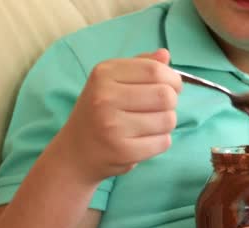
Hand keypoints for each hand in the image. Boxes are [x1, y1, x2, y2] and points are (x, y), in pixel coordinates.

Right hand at [55, 48, 181, 182]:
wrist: (76, 152)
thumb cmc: (99, 112)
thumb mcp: (112, 81)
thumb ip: (140, 65)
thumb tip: (164, 54)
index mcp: (104, 74)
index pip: (155, 70)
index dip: (173, 79)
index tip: (172, 87)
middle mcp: (105, 98)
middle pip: (165, 95)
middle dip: (171, 102)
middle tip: (160, 108)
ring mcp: (113, 126)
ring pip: (168, 120)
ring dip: (166, 123)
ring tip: (150, 124)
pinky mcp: (123, 151)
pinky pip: (163, 142)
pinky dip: (161, 141)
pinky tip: (144, 140)